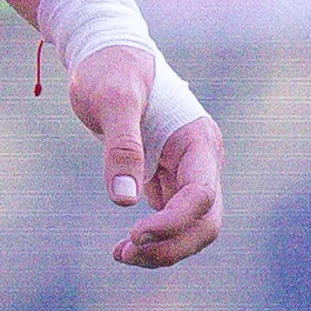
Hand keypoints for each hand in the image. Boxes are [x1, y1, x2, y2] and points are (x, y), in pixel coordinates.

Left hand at [70, 42, 225, 268]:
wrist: (106, 55)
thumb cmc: (110, 69)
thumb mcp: (112, 100)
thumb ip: (121, 146)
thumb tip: (125, 200)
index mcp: (199, 140)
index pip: (200, 196)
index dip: (173, 223)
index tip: (133, 234)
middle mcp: (202, 160)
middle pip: (204, 222)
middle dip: (171, 246)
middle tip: (124, 253)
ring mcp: (187, 171)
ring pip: (191, 227)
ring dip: (163, 249)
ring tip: (120, 255)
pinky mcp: (168, 179)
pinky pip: (171, 220)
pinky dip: (154, 239)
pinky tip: (125, 247)